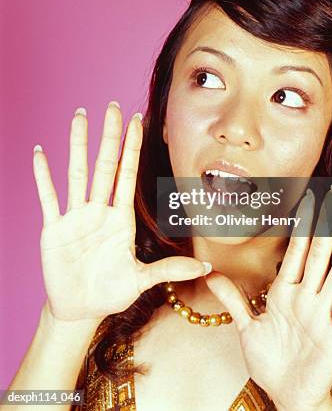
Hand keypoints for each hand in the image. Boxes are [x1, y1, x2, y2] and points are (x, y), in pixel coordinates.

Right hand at [33, 102, 209, 322]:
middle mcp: (99, 211)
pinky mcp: (54, 228)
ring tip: (79, 117)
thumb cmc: (111, 292)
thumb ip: (170, 270)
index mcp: (121, 218)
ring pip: (76, 173)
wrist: (80, 310)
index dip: (132, 148)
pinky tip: (40, 152)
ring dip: (77, 145)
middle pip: (104, 165)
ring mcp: (75, 217)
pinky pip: (48, 197)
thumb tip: (205, 266)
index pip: (127, 174)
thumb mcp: (141, 280)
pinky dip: (43, 176)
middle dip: (108, 136)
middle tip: (111, 107)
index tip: (137, 121)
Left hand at [205, 185, 331, 410]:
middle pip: (318, 253)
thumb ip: (233, 298)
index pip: (295, 251)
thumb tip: (210, 273)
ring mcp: (322, 313)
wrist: (285, 395)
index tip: (307, 200)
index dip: (301, 225)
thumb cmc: (269, 360)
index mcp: (285, 292)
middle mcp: (306, 297)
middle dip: (324, 224)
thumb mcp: (246, 326)